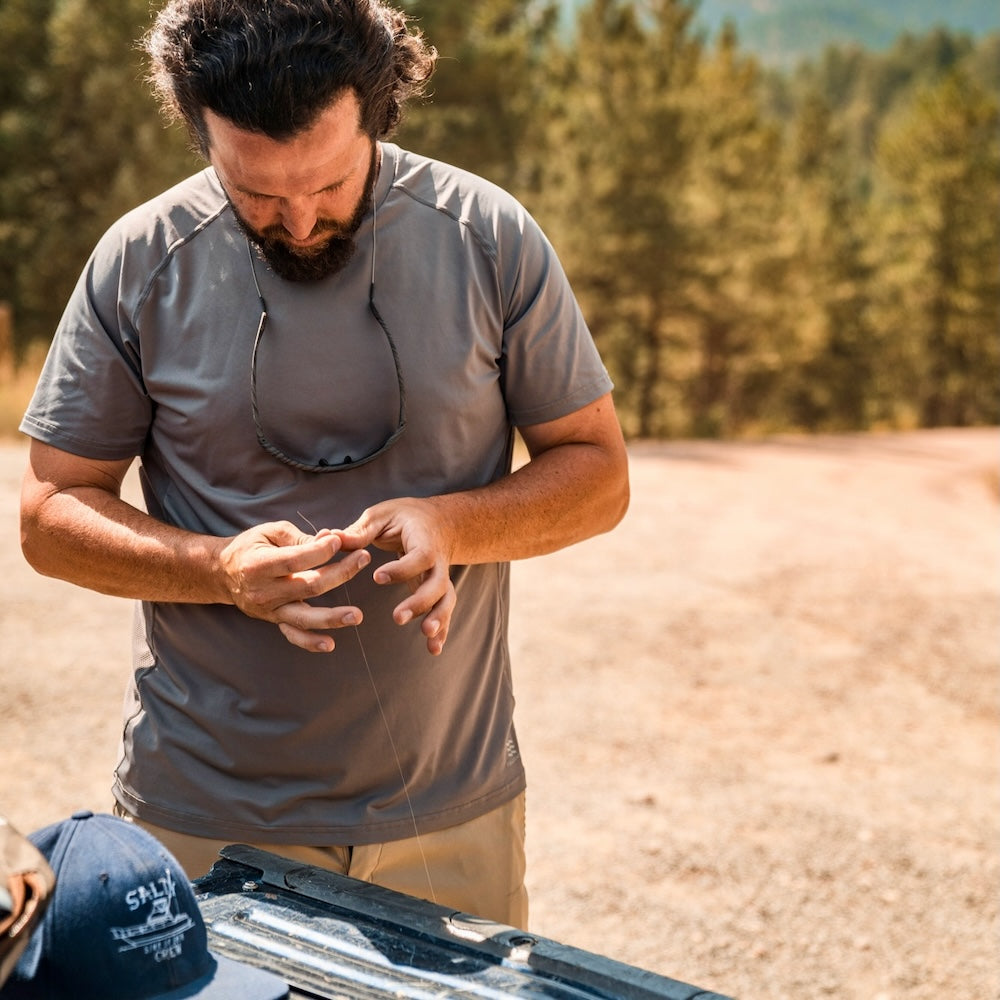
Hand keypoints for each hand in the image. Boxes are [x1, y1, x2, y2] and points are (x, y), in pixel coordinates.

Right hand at [218, 521, 370, 652]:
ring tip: (357, 615)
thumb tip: (329, 540)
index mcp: (259, 565)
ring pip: (305, 617)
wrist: (222, 574)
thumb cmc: (250, 547)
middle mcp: (263, 591)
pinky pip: (293, 635)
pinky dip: (310, 642)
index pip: (296, 560)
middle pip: (309, 586)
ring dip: (333, 617)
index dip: (320, 551)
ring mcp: (269, 610)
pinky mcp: (274, 620)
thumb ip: (298, 537)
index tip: (340, 540)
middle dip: (341, 572)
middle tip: (364, 558)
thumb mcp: (269, 532)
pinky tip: (330, 644)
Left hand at [334, 498, 456, 655]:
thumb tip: (332, 538)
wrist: (438, 522)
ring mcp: (441, 577)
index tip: (377, 576)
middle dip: (420, 602)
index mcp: (424, 539)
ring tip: (426, 635)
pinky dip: (443, 631)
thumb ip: (360, 530)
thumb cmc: (405, 517)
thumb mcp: (382, 516)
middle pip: (437, 583)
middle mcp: (438, 561)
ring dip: (439, 618)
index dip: (401, 568)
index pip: (420, 556)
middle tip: (397, 618)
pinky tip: (434, 649)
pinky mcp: (439, 591)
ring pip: (445, 599)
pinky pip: (444, 609)